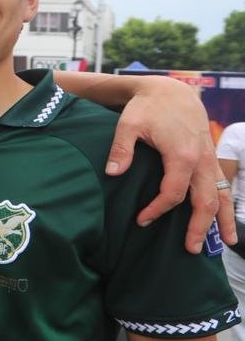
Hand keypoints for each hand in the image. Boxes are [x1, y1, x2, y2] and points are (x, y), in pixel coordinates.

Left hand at [105, 77, 235, 251]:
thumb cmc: (146, 108)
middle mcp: (201, 160)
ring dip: (223, 219)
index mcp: (181, 155)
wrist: (170, 90)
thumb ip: (121, 149)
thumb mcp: (128, 124)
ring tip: (227, 243)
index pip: (173, 193)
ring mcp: (210, 159)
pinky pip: (223, 185)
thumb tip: (113, 173)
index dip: (158, 209)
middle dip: (199, 226)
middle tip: (191, 249)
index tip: (142, 220)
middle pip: (204, 201)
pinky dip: (226, 203)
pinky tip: (226, 220)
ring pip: (221, 194)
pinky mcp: (211, 157)